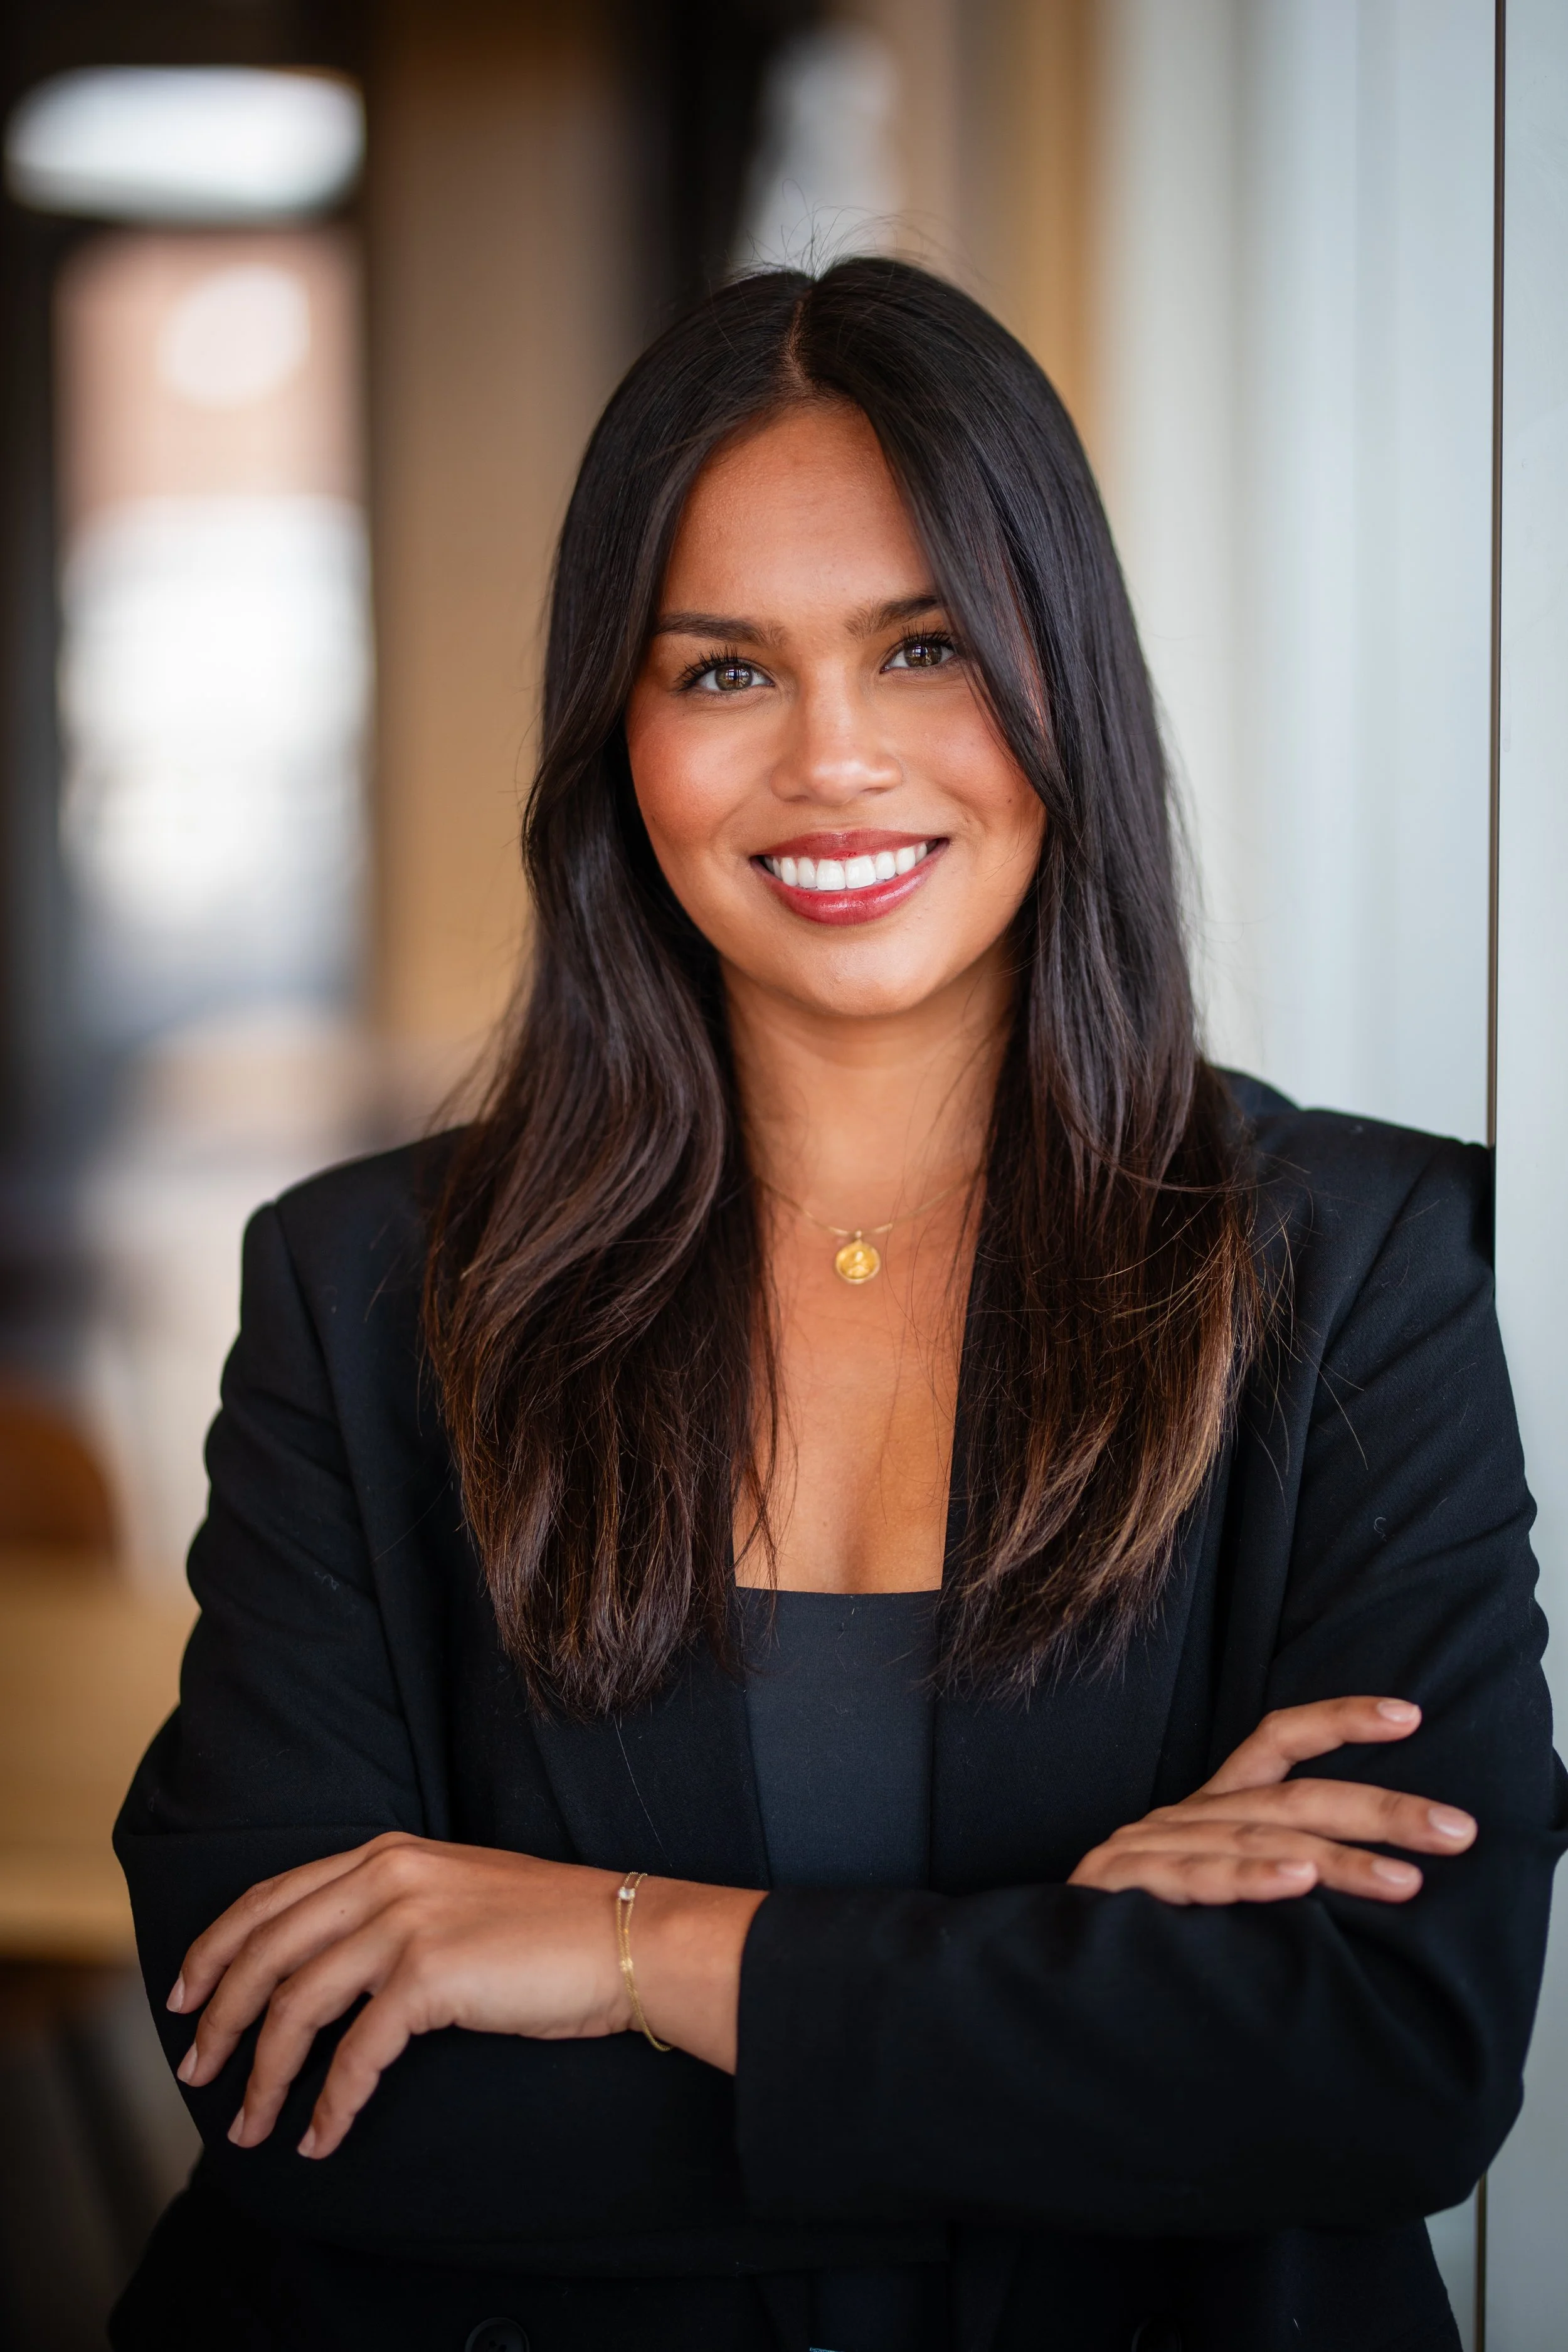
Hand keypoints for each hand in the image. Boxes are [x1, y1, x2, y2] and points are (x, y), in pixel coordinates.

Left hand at [168, 1835, 632, 2158]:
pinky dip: (330, 2103)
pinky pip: (356, 2054)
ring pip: (296, 2006)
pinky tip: (322, 2135)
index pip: (271, 1897)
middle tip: (197, 2073)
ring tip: (250, 2123)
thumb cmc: (551, 1928)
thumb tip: (326, 1968)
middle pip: (267, 1951)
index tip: (184, 1996)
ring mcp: (407, 1922)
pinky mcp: (432, 1975)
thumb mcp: (455, 1893)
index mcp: (387, 1854)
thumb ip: (390, 1909)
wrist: (629, 1937)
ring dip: (262, 2074)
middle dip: (218, 2018)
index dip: (216, 1948)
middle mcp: (386, 1876)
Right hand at [1067, 1697, 1475, 1905]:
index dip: (1339, 1719)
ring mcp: (1150, 1849)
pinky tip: (1296, 1881)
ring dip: (1336, 1860)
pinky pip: (1194, 1879)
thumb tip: (1377, 1875)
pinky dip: (1249, 1879)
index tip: (1410, 1716)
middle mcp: (1184, 1817)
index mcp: (1210, 1808)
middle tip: (1456, 1829)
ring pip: (1255, 1840)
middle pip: (1291, 1796)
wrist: (1043, 1971)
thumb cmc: (1142, 1937)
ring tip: (1401, 1879)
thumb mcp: (1216, 1889)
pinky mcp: (1120, 1888)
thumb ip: (1274, 1872)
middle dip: (1380, 1809)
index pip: (1276, 1741)